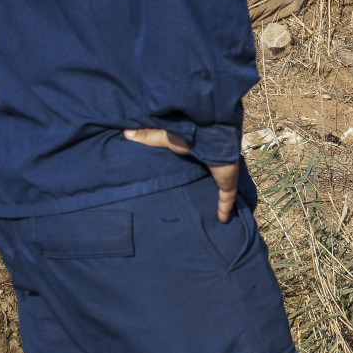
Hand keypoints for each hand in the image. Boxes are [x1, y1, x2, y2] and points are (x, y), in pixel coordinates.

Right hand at [123, 128, 237, 222]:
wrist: (212, 134)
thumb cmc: (188, 134)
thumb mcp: (165, 137)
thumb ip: (148, 137)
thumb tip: (125, 133)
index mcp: (200, 150)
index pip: (198, 160)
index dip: (195, 167)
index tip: (186, 177)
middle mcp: (214, 162)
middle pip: (212, 176)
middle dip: (208, 185)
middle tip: (197, 199)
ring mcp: (223, 173)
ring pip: (223, 188)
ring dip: (218, 197)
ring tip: (211, 211)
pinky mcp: (228, 182)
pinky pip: (228, 198)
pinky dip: (225, 209)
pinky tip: (222, 220)